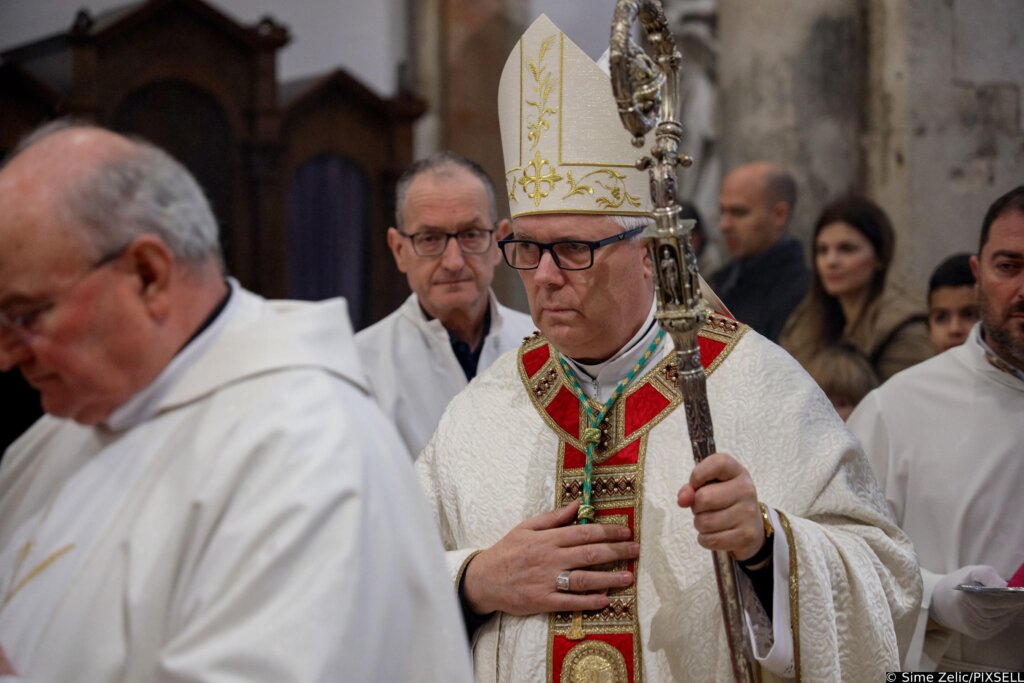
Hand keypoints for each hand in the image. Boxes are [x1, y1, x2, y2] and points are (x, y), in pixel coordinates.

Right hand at [463, 500, 638, 616]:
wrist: (484, 579)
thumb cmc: (507, 551)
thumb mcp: (527, 527)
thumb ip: (554, 517)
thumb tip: (578, 504)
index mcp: (548, 538)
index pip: (584, 532)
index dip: (608, 532)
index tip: (626, 532)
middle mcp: (550, 558)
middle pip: (590, 554)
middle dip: (616, 551)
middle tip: (636, 551)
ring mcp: (547, 580)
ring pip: (583, 578)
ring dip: (608, 578)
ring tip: (628, 577)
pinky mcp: (543, 601)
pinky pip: (570, 602)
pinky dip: (588, 601)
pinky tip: (605, 600)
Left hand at [677, 452, 762, 561]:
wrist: (752, 526)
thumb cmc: (725, 501)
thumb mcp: (710, 487)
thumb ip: (691, 488)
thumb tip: (683, 499)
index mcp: (737, 472)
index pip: (718, 462)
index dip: (698, 474)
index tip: (696, 484)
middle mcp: (746, 490)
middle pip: (703, 498)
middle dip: (696, 507)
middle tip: (705, 508)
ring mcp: (748, 513)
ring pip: (704, 522)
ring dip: (700, 524)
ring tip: (712, 521)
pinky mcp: (746, 535)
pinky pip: (710, 539)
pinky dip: (706, 539)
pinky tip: (716, 534)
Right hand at [931, 565, 1023, 639]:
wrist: (941, 603)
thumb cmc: (960, 584)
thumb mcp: (971, 572)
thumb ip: (989, 576)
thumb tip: (1008, 587)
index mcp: (964, 598)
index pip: (992, 600)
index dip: (1010, 597)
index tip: (1021, 592)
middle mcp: (969, 616)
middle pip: (1000, 610)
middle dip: (1013, 603)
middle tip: (1020, 595)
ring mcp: (974, 627)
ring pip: (1003, 619)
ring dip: (1011, 610)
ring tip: (1015, 601)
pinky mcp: (979, 634)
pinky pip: (999, 625)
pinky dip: (1005, 617)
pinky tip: (1004, 609)